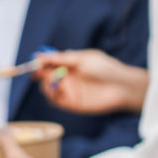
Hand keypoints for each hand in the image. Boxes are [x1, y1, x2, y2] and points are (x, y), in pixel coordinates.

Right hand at [34, 49, 148, 114]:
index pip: (49, 62)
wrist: (122, 87)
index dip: (40, 61)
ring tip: (54, 80)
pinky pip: (54, 100)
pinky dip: (51, 94)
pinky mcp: (71, 103)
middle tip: (38, 71)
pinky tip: (58, 89)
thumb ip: (62, 58)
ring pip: (46, 88)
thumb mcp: (84, 58)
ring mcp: (69, 90)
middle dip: (38, 72)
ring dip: (45, 83)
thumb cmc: (107, 69)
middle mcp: (67, 77)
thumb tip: (40, 55)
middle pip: (44, 75)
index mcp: (70, 64)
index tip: (34, 60)